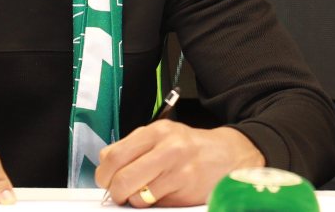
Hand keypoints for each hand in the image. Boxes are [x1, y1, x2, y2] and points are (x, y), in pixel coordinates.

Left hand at [95, 121, 263, 206]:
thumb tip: (107, 168)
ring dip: (135, 199)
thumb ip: (135, 148)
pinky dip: (153, 203)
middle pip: (121, 177)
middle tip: (119, 193)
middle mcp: (168, 147)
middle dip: (115, 191)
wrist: (230, 155)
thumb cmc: (191, 148)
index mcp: (157, 131)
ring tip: (144, 193)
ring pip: (137, 195)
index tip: (107, 180)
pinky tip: (162, 194)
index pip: (113, 155)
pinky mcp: (187, 188)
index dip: (104, 174)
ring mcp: (179, 169)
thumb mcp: (163, 136)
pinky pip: (155, 203)